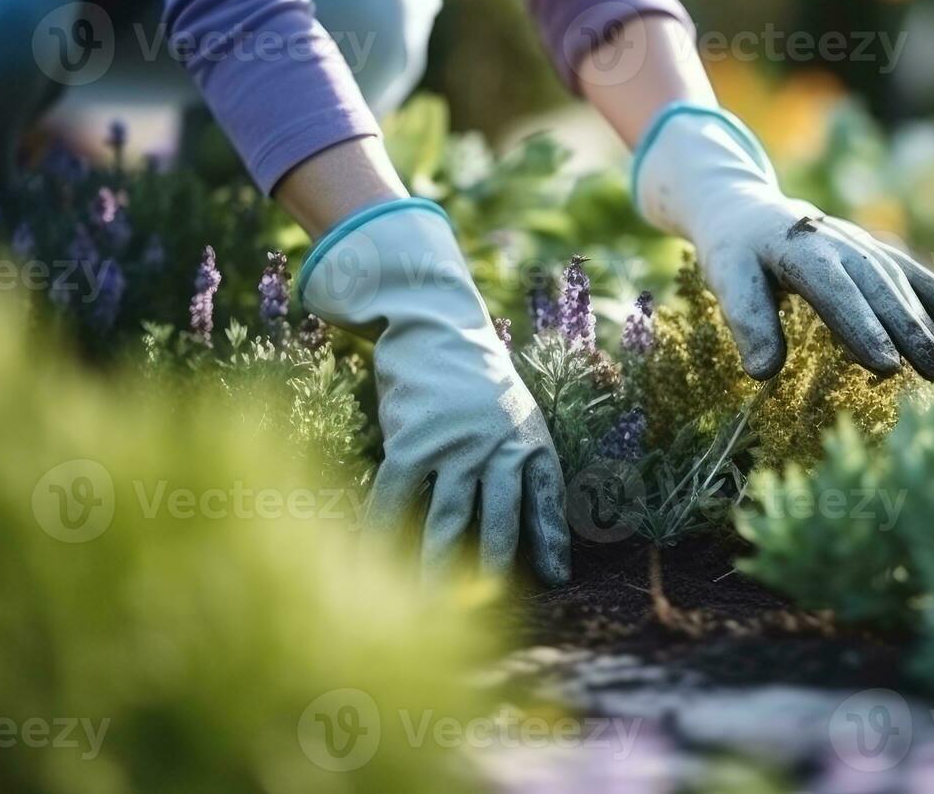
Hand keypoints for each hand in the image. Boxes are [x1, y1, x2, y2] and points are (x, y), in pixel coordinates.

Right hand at [300, 199, 569, 583]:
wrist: (435, 325)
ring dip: (440, 566)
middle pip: (500, 518)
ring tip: (434, 607)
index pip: (546, 498)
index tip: (557, 576)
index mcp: (529, 439)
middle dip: (495, 566)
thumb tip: (524, 515)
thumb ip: (520, 458)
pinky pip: (398, 497)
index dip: (550, 539)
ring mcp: (455, 445)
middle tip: (491, 608)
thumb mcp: (515, 411)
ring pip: (449, 519)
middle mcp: (497, 446)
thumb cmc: (476, 377)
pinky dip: (385, 532)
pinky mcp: (413, 440)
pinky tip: (376, 562)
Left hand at [633, 104, 933, 379]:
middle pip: (877, 289)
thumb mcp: (726, 278)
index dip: (861, 327)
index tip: (885, 366)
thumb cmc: (736, 253)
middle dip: (908, 330)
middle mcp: (838, 242)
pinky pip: (910, 270)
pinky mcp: (874, 249)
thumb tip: (763, 371)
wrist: (748, 210)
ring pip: (899, 282)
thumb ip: (746, 319)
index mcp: (799, 249)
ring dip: (927, 321)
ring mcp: (861, 243)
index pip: (835, 292)